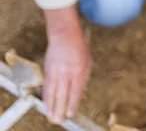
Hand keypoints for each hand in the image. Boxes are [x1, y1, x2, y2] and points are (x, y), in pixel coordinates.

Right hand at [43, 7, 91, 123]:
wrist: (64, 37)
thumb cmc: (79, 50)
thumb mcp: (88, 62)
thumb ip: (84, 78)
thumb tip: (80, 93)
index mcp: (79, 70)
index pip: (76, 90)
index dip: (72, 103)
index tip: (70, 114)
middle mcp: (67, 72)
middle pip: (62, 93)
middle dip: (60, 108)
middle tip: (58, 120)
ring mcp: (56, 71)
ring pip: (52, 92)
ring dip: (51, 105)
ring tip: (50, 116)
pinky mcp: (48, 70)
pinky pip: (46, 86)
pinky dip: (46, 96)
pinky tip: (46, 104)